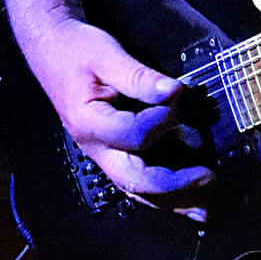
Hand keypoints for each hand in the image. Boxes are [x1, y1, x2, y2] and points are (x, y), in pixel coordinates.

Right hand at [17, 13, 213, 220]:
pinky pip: (137, 181)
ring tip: (205, 210)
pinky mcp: (113, 152)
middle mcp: (95, 148)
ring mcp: (103, 155)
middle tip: (208, 179)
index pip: (131, 135)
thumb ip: (140, 77)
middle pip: (134, 180)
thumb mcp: (106, 54)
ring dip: (172, 201)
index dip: (161, 121)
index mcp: (89, 122)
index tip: (179, 96)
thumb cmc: (76, 50)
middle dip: (174, 186)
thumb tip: (174, 92)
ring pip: (137, 190)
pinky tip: (187, 202)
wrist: (52, 50)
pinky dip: (163, 195)